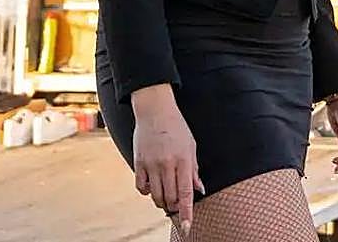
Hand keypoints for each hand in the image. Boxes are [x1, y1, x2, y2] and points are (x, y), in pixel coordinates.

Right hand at [131, 84, 204, 236]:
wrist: (155, 109)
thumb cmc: (176, 126)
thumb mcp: (191, 145)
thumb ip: (194, 169)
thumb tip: (199, 190)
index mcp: (183, 159)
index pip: (186, 193)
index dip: (186, 213)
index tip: (186, 228)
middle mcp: (167, 164)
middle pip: (170, 198)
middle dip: (174, 205)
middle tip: (176, 201)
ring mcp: (151, 164)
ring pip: (155, 196)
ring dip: (161, 201)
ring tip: (165, 194)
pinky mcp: (138, 162)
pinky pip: (141, 188)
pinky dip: (147, 192)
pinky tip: (152, 185)